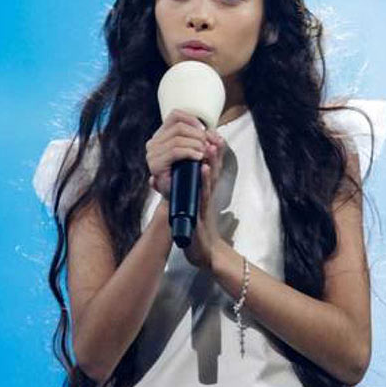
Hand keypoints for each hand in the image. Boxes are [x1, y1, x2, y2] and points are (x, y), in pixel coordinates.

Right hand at [146, 109, 209, 197]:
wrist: (183, 200)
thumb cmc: (192, 176)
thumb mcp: (203, 155)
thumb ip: (210, 143)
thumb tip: (216, 134)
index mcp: (162, 136)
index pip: (175, 116)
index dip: (192, 120)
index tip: (205, 131)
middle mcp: (154, 143)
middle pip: (179, 127)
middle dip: (197, 135)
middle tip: (208, 146)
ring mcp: (152, 155)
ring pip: (177, 139)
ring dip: (195, 144)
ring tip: (204, 153)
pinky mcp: (155, 166)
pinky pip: (175, 151)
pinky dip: (189, 152)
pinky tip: (199, 157)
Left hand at [182, 128, 225, 269]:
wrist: (205, 253)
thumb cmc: (197, 229)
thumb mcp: (191, 206)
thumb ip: (185, 191)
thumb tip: (170, 177)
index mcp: (205, 191)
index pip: (210, 167)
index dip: (212, 151)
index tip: (211, 133)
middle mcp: (208, 194)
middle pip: (214, 168)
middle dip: (215, 151)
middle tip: (215, 133)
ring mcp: (206, 203)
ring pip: (211, 178)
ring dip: (212, 161)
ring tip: (211, 144)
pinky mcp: (202, 213)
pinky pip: (203, 194)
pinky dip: (204, 180)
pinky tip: (203, 169)